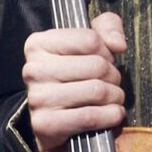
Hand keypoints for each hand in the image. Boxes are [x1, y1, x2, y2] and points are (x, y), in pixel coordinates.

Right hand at [23, 12, 127, 151]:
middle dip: (113, 76)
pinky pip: (91, 117)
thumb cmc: (74, 77)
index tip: (102, 60)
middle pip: (97, 66)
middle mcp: (33, 69)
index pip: (90, 40)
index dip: (106, 51)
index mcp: (38, 43)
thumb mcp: (89, 42)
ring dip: (115, 97)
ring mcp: (37, 97)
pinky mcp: (45, 124)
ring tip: (110, 98)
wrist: (53, 120)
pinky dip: (110, 116)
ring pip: (97, 91)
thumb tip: (118, 44)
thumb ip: (107, 27)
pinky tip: (110, 114)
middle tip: (109, 82)